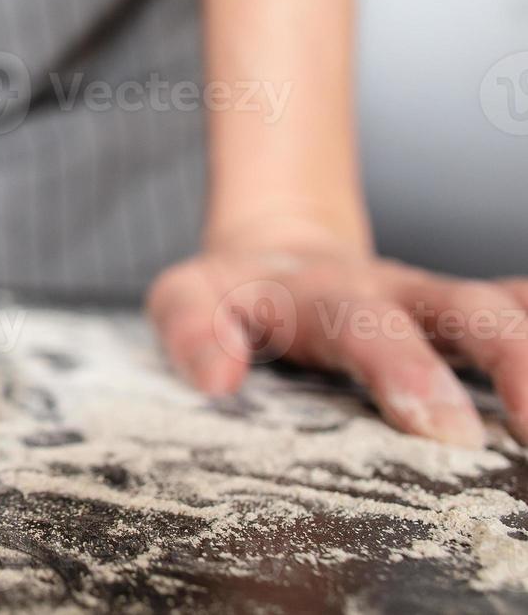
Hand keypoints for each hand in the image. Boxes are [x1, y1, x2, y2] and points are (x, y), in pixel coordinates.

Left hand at [148, 217, 527, 448]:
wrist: (275, 255)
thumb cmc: (233, 293)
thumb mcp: (186, 297)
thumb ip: (191, 331)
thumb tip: (216, 378)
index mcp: (323, 295)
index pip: (366, 329)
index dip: (404, 371)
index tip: (441, 426)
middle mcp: (396, 292)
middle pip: (466, 313)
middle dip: (511, 362)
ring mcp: (440, 300)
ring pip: (509, 312)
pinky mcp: (468, 311)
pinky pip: (521, 309)